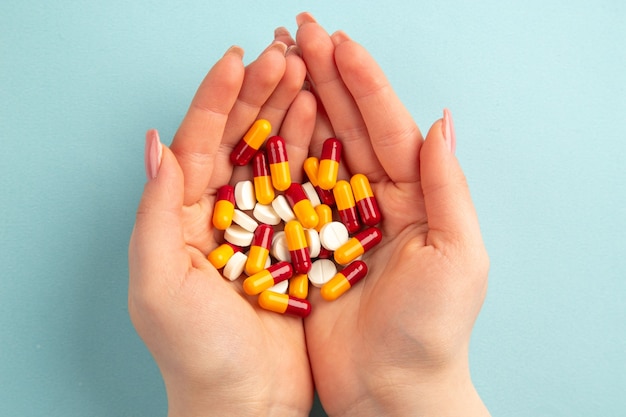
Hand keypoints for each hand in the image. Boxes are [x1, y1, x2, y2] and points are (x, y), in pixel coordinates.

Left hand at [128, 39, 315, 416]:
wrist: (245, 401)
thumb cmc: (197, 352)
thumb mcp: (159, 285)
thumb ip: (156, 214)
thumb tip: (159, 146)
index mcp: (181, 217)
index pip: (197, 143)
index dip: (216, 99)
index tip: (239, 60)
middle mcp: (218, 214)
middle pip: (237, 140)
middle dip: (259, 95)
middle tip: (285, 55)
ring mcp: (257, 225)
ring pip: (273, 157)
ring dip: (288, 115)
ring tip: (307, 77)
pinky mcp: (290, 242)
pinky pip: (301, 189)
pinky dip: (312, 154)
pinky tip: (324, 125)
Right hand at [292, 13, 490, 415]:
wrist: (390, 389)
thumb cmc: (431, 331)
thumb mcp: (458, 257)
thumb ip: (449, 188)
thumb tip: (441, 121)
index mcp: (416, 196)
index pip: (388, 126)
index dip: (364, 82)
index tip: (338, 43)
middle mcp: (377, 200)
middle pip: (350, 126)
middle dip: (326, 77)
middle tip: (299, 33)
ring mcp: (339, 218)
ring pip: (318, 149)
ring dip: (300, 105)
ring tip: (280, 64)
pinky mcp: (309, 241)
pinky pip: (292, 191)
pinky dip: (279, 156)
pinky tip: (265, 124)